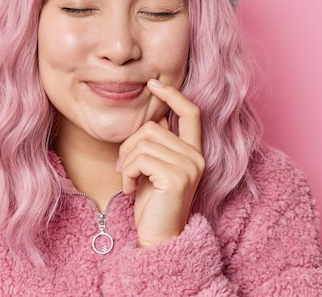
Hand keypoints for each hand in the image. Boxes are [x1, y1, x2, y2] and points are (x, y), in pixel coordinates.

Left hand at [116, 79, 204, 246]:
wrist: (159, 237)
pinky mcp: (177, 177)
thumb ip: (159, 144)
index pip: (190, 112)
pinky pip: (141, 159)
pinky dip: (127, 172)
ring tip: (128, 180)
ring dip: (126, 161)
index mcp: (194, 151)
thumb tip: (157, 117)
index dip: (173, 95)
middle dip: (129, 145)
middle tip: (124, 169)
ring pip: (144, 142)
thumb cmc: (153, 204)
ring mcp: (189, 166)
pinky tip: (128, 189)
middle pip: (153, 127)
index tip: (153, 84)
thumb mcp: (155, 169)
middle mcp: (196, 156)